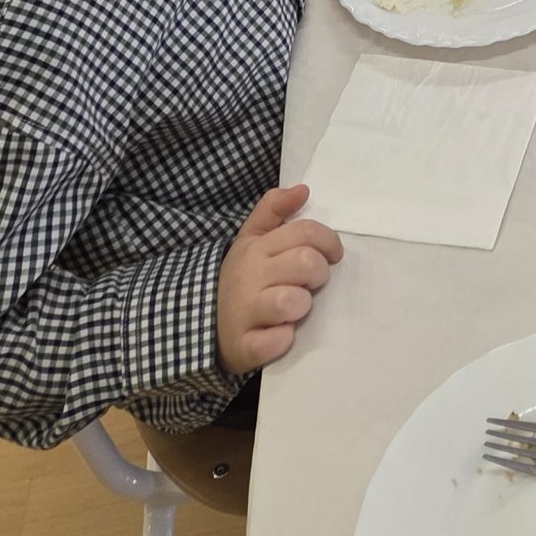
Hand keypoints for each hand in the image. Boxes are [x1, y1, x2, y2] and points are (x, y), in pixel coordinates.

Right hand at [217, 185, 342, 376]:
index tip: (333, 256)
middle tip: (312, 283)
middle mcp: (249, 276)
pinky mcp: (244, 346)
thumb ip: (274, 209)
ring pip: (291, 301)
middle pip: (306, 262)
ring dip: (302, 307)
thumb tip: (303, 189)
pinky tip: (281, 335)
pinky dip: (283, 340)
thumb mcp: (252, 239)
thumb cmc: (242, 279)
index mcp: (256, 248)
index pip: (305, 232)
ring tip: (296, 309)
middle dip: (319, 273)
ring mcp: (245, 312)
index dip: (329, 242)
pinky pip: (276, 342)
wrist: (202, 327)